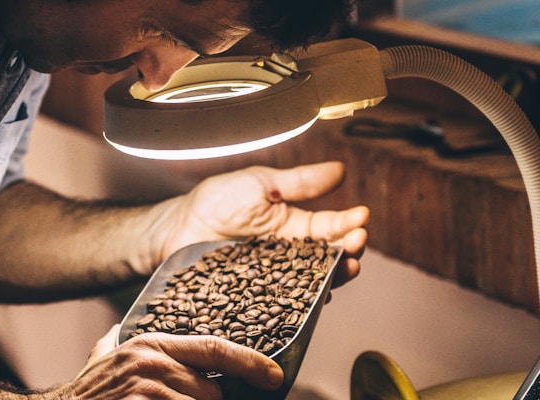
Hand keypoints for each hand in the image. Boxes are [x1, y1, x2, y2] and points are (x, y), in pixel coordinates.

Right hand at [48, 325, 282, 399]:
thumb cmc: (83, 395)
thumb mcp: (102, 358)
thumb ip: (115, 343)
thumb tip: (118, 331)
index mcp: (151, 345)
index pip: (215, 348)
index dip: (251, 362)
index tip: (276, 376)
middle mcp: (152, 362)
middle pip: (212, 392)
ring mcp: (147, 389)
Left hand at [158, 161, 368, 285]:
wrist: (177, 228)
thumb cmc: (216, 202)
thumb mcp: (261, 184)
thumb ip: (300, 183)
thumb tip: (341, 170)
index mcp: (295, 227)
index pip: (330, 227)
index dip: (349, 223)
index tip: (362, 216)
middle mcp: (291, 257)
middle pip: (329, 260)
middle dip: (349, 252)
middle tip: (357, 243)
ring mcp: (276, 280)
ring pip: (314, 284)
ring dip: (335, 278)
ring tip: (346, 269)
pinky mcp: (258, 298)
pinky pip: (285, 305)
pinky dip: (303, 303)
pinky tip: (316, 298)